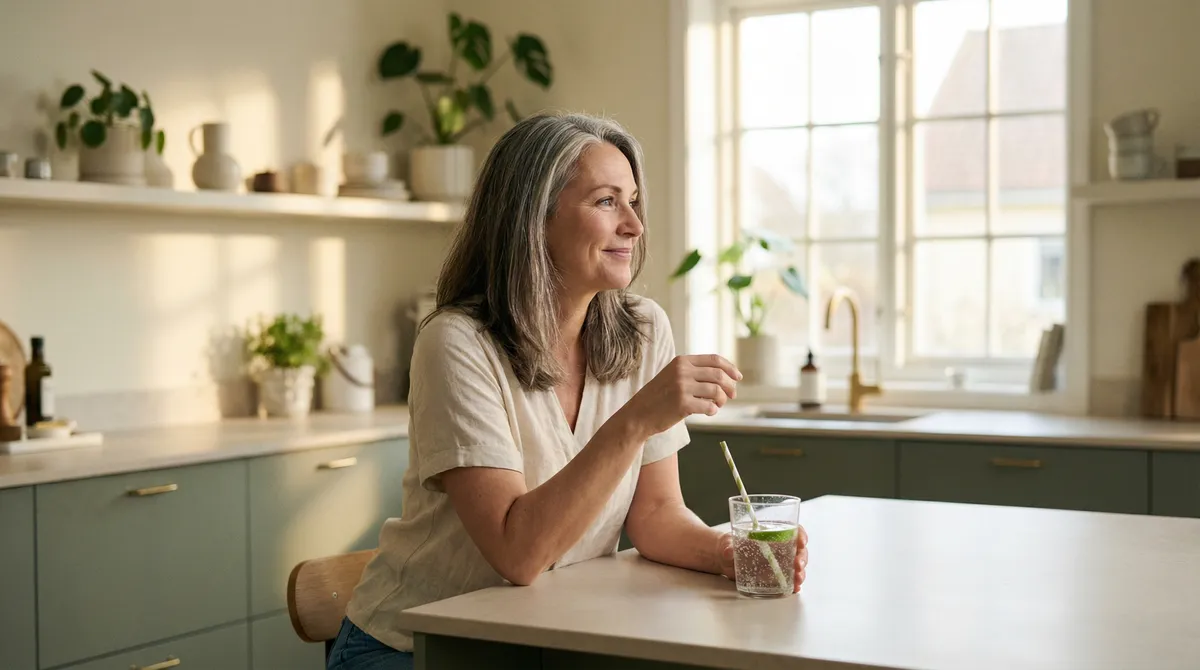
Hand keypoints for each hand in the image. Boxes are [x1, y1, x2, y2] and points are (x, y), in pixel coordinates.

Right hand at [622, 354, 741, 437]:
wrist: (638, 414)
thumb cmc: (659, 397)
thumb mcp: (673, 375)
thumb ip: (694, 372)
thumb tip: (725, 377)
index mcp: (681, 361)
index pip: (714, 359)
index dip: (730, 368)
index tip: (738, 378)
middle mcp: (682, 371)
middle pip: (718, 375)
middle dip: (730, 386)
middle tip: (732, 396)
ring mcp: (682, 387)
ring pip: (716, 391)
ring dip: (722, 400)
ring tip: (717, 406)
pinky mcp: (683, 404)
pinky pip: (709, 407)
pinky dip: (713, 410)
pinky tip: (709, 412)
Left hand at [715, 525, 808, 592]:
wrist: (724, 560)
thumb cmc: (729, 546)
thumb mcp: (727, 543)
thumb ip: (728, 546)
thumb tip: (729, 551)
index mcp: (771, 533)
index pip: (792, 529)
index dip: (800, 534)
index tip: (801, 542)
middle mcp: (779, 547)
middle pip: (798, 549)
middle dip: (801, 557)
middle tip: (798, 565)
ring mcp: (778, 562)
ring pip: (796, 565)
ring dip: (800, 572)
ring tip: (797, 579)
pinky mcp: (775, 575)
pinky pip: (788, 579)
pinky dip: (794, 584)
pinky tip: (795, 588)